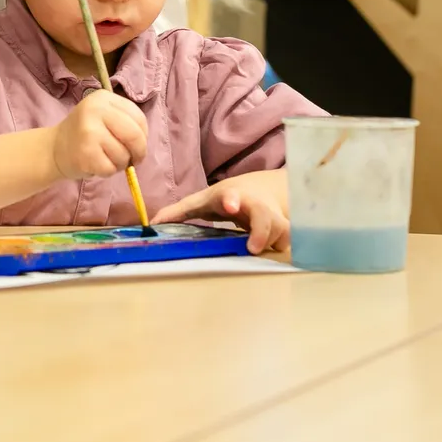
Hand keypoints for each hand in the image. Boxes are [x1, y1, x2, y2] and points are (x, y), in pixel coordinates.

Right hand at [51, 89, 147, 179]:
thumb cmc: (85, 133)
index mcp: (103, 98)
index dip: (143, 134)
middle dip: (139, 152)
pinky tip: (97, 165)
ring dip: (120, 163)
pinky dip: (108, 172)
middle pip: (134, 135)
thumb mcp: (102, 115)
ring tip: (106, 159)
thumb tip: (143, 143)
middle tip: (134, 160)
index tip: (137, 144)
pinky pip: (111, 168)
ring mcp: (89, 132)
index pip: (138, 117)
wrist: (54, 149)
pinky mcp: (86, 154)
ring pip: (123, 155)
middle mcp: (95, 110)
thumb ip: (124, 121)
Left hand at [151, 169, 289, 253]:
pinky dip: (281, 249)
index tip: (230, 206)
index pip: (231, 196)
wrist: (262, 190)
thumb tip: (152, 223)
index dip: (231, 200)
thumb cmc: (226, 198)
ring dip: (272, 243)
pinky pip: (288, 244)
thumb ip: (179, 212)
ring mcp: (274, 217)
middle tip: (253, 247)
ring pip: (282, 233)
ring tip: (257, 248)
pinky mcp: (286, 230)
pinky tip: (272, 250)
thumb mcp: (203, 201)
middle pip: (266, 217)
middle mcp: (257, 206)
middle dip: (263, 231)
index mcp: (231, 197)